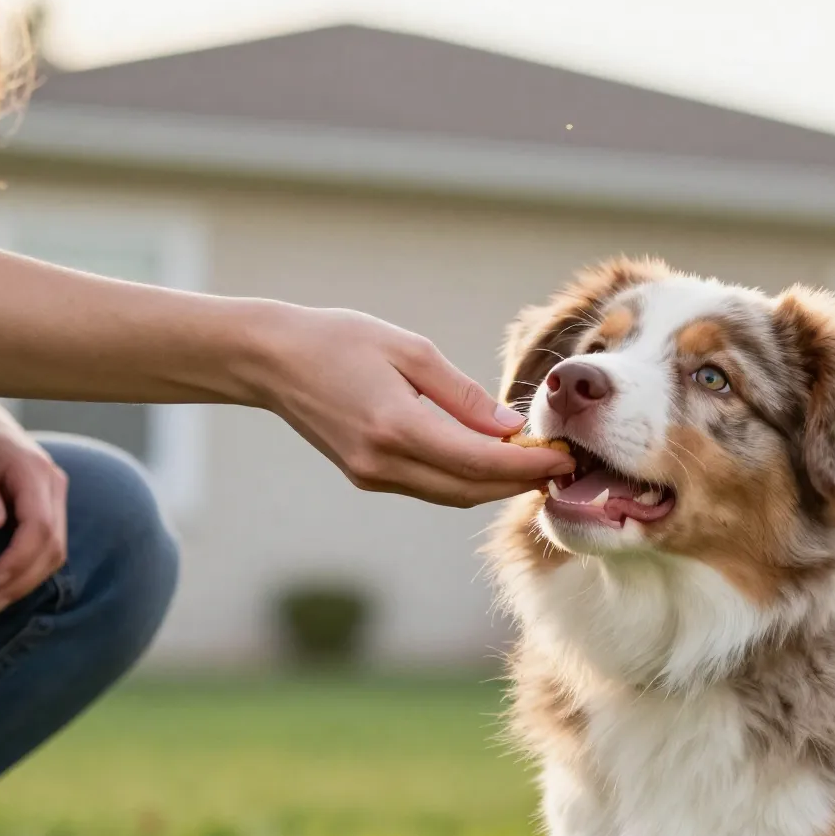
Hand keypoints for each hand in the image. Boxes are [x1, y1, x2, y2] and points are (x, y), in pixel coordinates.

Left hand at [0, 392, 68, 613]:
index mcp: (34, 470)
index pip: (40, 526)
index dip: (20, 560)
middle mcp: (54, 483)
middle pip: (54, 545)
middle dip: (24, 579)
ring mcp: (56, 495)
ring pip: (57, 550)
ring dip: (29, 579)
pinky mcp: (49, 505)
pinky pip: (50, 544)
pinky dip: (32, 568)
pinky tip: (6, 582)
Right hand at [240, 304, 574, 506]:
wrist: (270, 360)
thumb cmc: (339, 340)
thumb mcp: (409, 350)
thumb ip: (462, 394)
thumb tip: (511, 427)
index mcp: (396, 426)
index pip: (480, 462)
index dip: (528, 465)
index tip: (565, 456)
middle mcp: (384, 462)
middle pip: (471, 489)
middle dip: (521, 482)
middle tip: (563, 465)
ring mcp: (373, 475)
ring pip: (453, 495)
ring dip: (497, 486)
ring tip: (536, 464)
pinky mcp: (368, 476)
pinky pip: (431, 487)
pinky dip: (467, 479)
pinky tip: (492, 461)